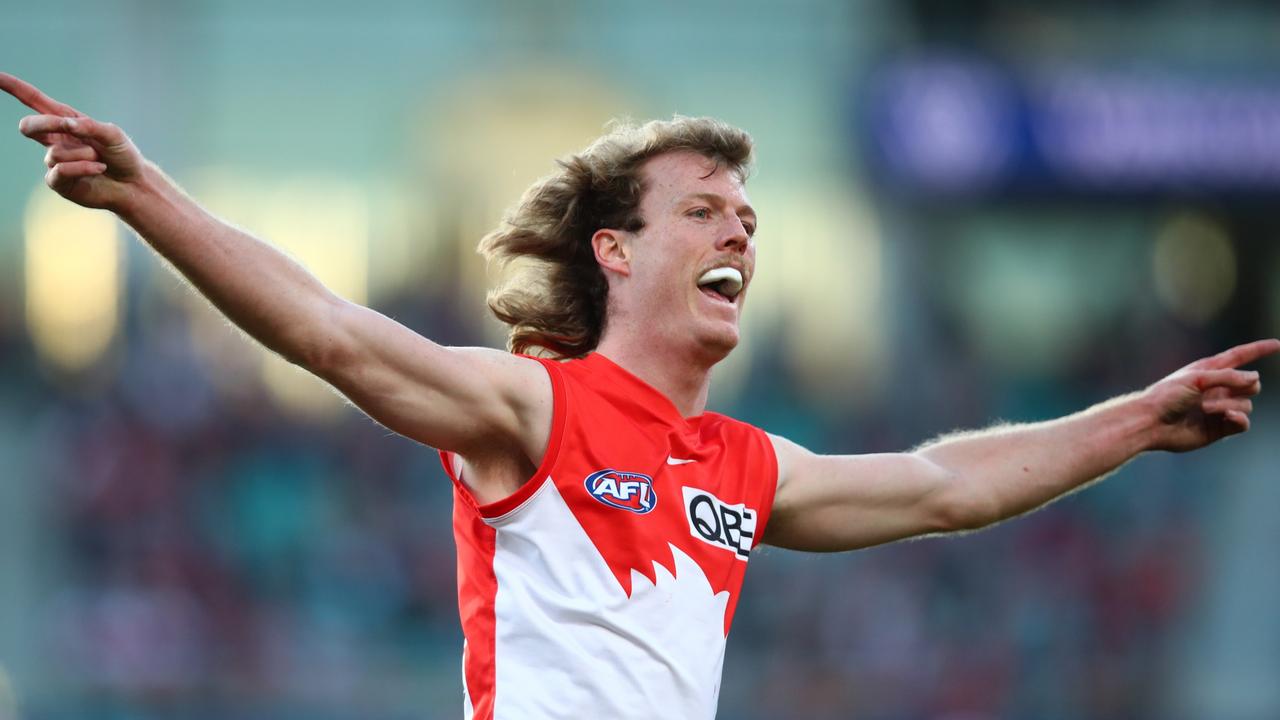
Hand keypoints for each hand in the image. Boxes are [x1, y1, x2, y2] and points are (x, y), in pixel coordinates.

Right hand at [2, 72, 144, 210]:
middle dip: (45, 124)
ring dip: (83, 154)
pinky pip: (59, 171)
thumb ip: (90, 126)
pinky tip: (98, 168)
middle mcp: (56, 140)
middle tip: (68, 127)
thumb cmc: (122, 155)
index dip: (13, 87)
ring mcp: (55, 162)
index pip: (34, 101)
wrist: (133, 184)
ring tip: (99, 158)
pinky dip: (82, 167)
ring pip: (55, 152)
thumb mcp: (113, 134)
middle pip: (28, 126)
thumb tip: (66, 124)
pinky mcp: (59, 182)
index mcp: (65, 121)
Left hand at [1144, 338, 1279, 451]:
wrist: (1151, 423)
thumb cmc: (1167, 396)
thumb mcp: (1196, 378)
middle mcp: (1218, 388)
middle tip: (1222, 391)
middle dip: (1246, 385)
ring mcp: (1220, 408)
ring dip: (1229, 404)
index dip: (1259, 349)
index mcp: (1209, 370)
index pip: (1240, 356)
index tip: (1277, 344)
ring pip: (1247, 403)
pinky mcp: (1220, 427)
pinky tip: (1226, 417)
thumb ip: (1227, 376)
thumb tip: (1255, 379)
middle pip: (1252, 384)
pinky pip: (1244, 422)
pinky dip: (1239, 419)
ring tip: (1205, 408)